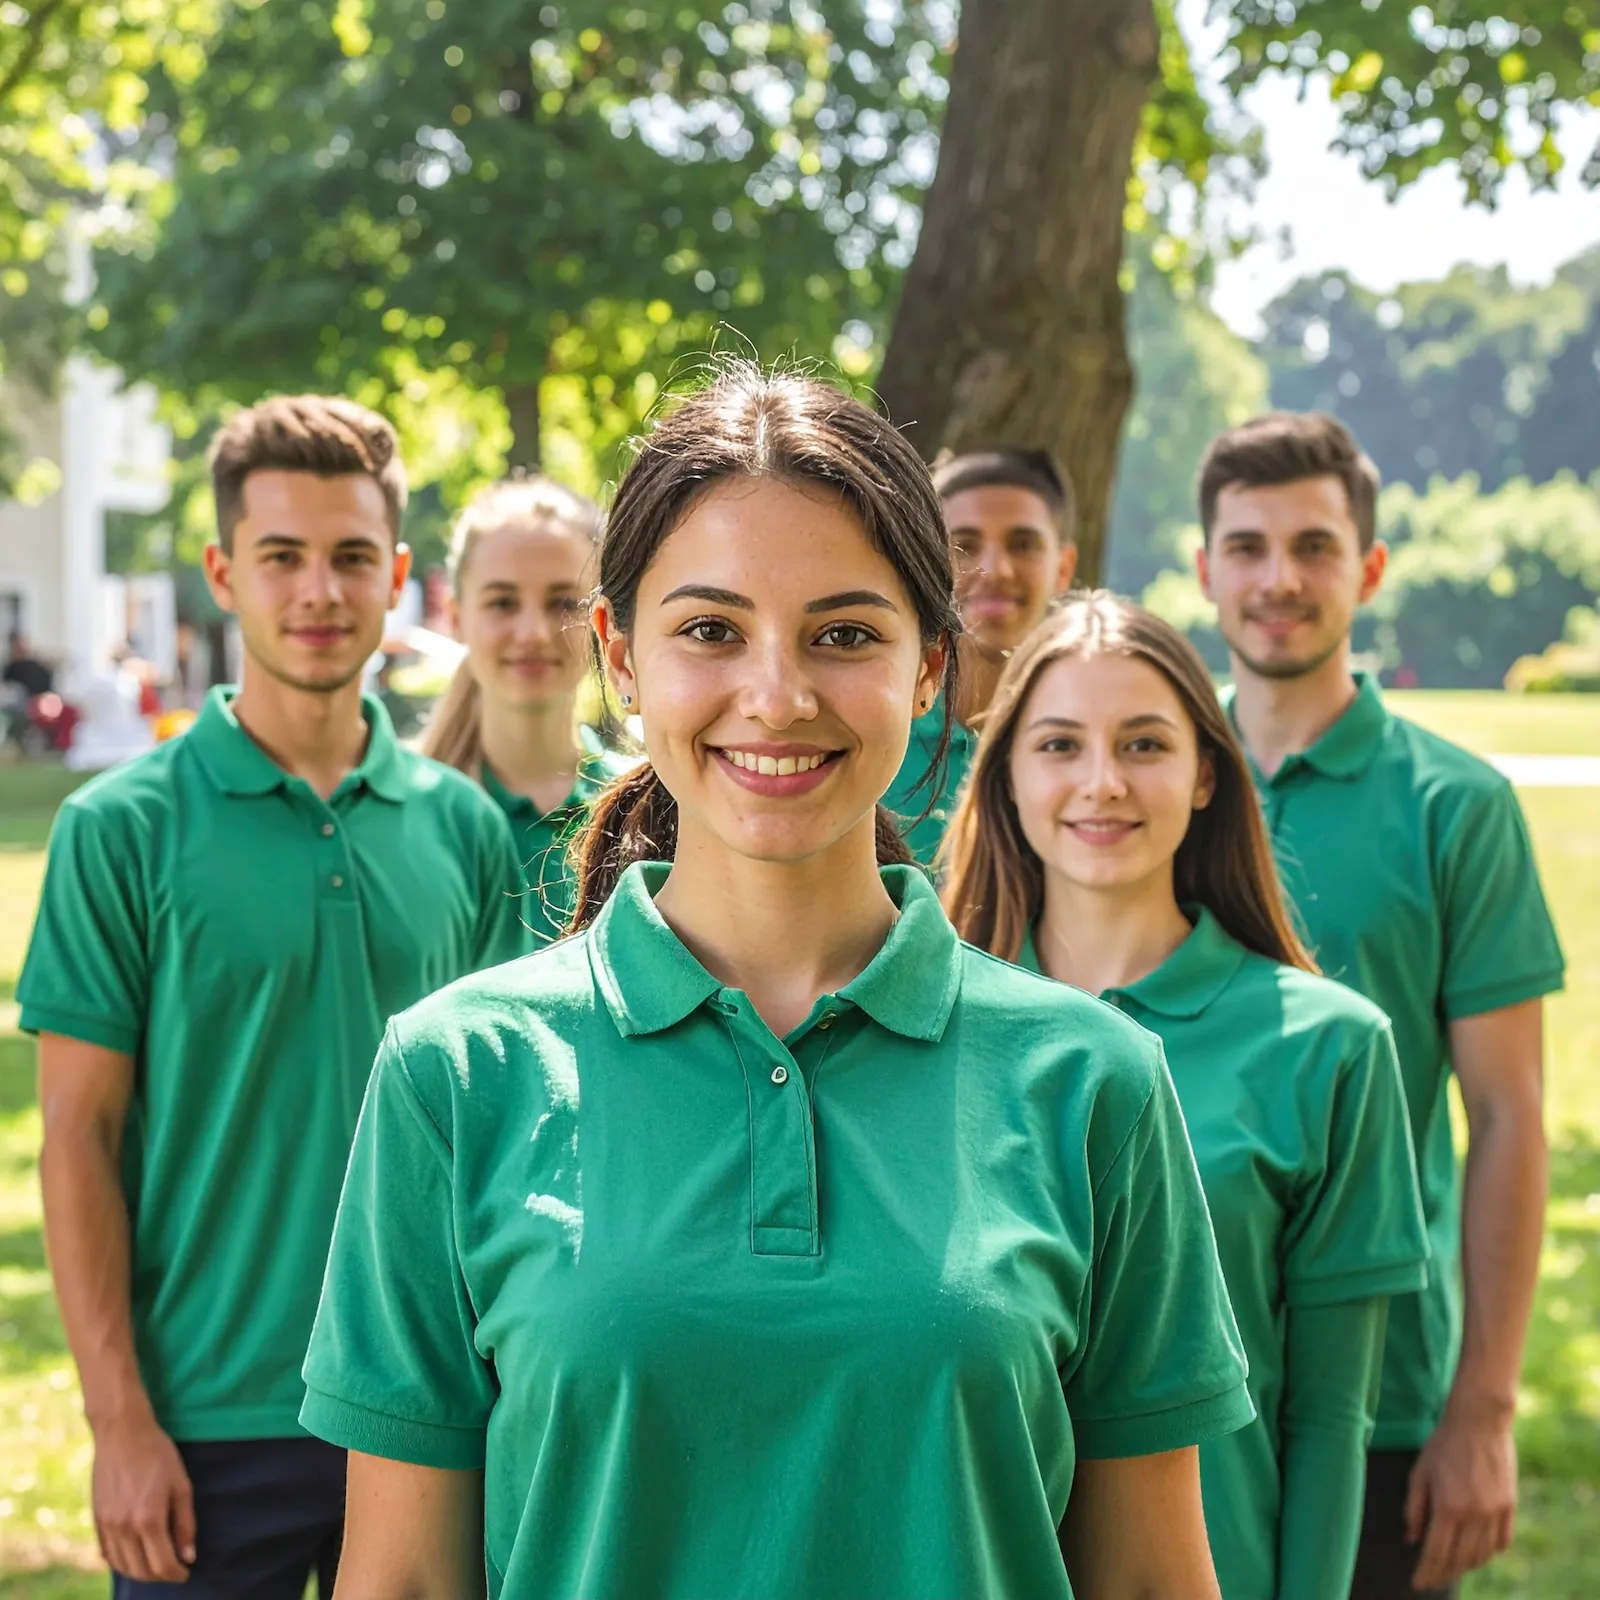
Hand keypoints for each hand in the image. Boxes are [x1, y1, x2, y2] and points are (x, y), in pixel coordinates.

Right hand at [91, 1408, 196, 1582]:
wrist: (122, 1434)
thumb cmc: (158, 1454)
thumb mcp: (181, 1485)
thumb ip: (185, 1524)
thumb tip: (189, 1556)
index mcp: (149, 1519)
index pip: (162, 1564)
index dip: (176, 1574)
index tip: (186, 1573)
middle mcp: (124, 1528)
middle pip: (141, 1571)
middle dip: (160, 1576)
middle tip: (173, 1569)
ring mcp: (107, 1525)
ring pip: (122, 1566)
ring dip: (141, 1572)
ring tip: (157, 1564)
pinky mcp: (96, 1520)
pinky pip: (107, 1553)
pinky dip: (122, 1561)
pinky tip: (135, 1554)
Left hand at [1405, 1403, 1516, 1590]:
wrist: (1479, 1422)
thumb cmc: (1443, 1444)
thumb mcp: (1420, 1472)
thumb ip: (1414, 1508)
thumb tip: (1411, 1540)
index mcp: (1448, 1507)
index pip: (1436, 1552)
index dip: (1426, 1572)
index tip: (1417, 1584)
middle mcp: (1474, 1515)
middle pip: (1459, 1560)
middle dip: (1443, 1574)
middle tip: (1431, 1580)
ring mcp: (1495, 1513)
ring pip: (1481, 1556)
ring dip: (1465, 1566)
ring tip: (1450, 1568)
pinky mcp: (1509, 1508)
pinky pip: (1501, 1543)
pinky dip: (1488, 1553)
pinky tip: (1476, 1553)